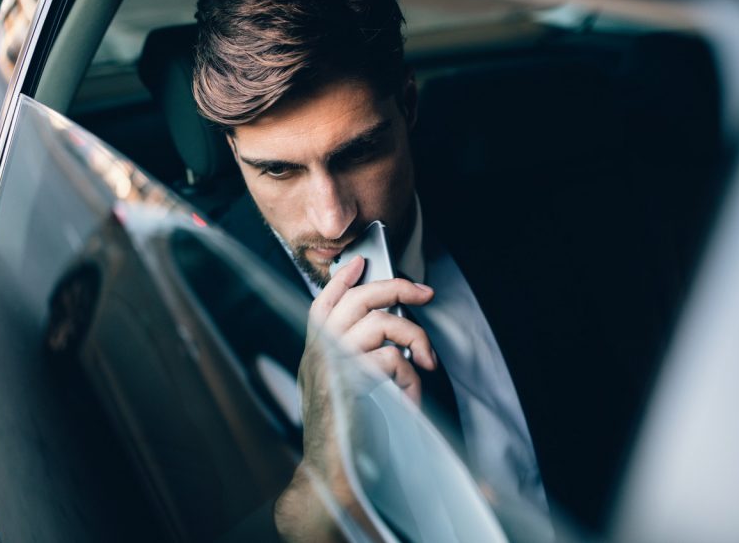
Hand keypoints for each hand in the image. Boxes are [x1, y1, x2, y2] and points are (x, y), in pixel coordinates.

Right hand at [274, 256, 435, 540]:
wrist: (332, 475)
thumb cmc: (345, 435)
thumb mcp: (343, 390)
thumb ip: (354, 360)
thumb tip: (386, 335)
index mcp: (315, 354)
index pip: (322, 303)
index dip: (341, 279)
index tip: (360, 262)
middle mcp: (318, 355)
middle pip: (356, 301)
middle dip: (395, 288)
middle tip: (424, 293)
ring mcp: (331, 367)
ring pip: (380, 324)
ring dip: (414, 339)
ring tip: (424, 364)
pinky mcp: (350, 383)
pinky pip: (389, 360)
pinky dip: (410, 378)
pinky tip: (409, 398)